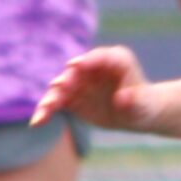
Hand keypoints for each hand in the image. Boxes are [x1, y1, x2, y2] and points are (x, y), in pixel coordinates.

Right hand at [33, 45, 162, 133]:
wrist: (136, 113)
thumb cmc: (143, 104)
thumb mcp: (141, 103)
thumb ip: (132, 99)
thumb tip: (121, 99)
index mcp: (115, 59)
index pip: (99, 57)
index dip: (86, 61)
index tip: (73, 66)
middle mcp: (93, 67)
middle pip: (75, 72)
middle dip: (65, 80)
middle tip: (57, 88)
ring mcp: (80, 81)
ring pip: (62, 88)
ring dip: (51, 99)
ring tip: (44, 111)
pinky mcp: (71, 97)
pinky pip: (56, 103)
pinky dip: (46, 112)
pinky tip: (37, 123)